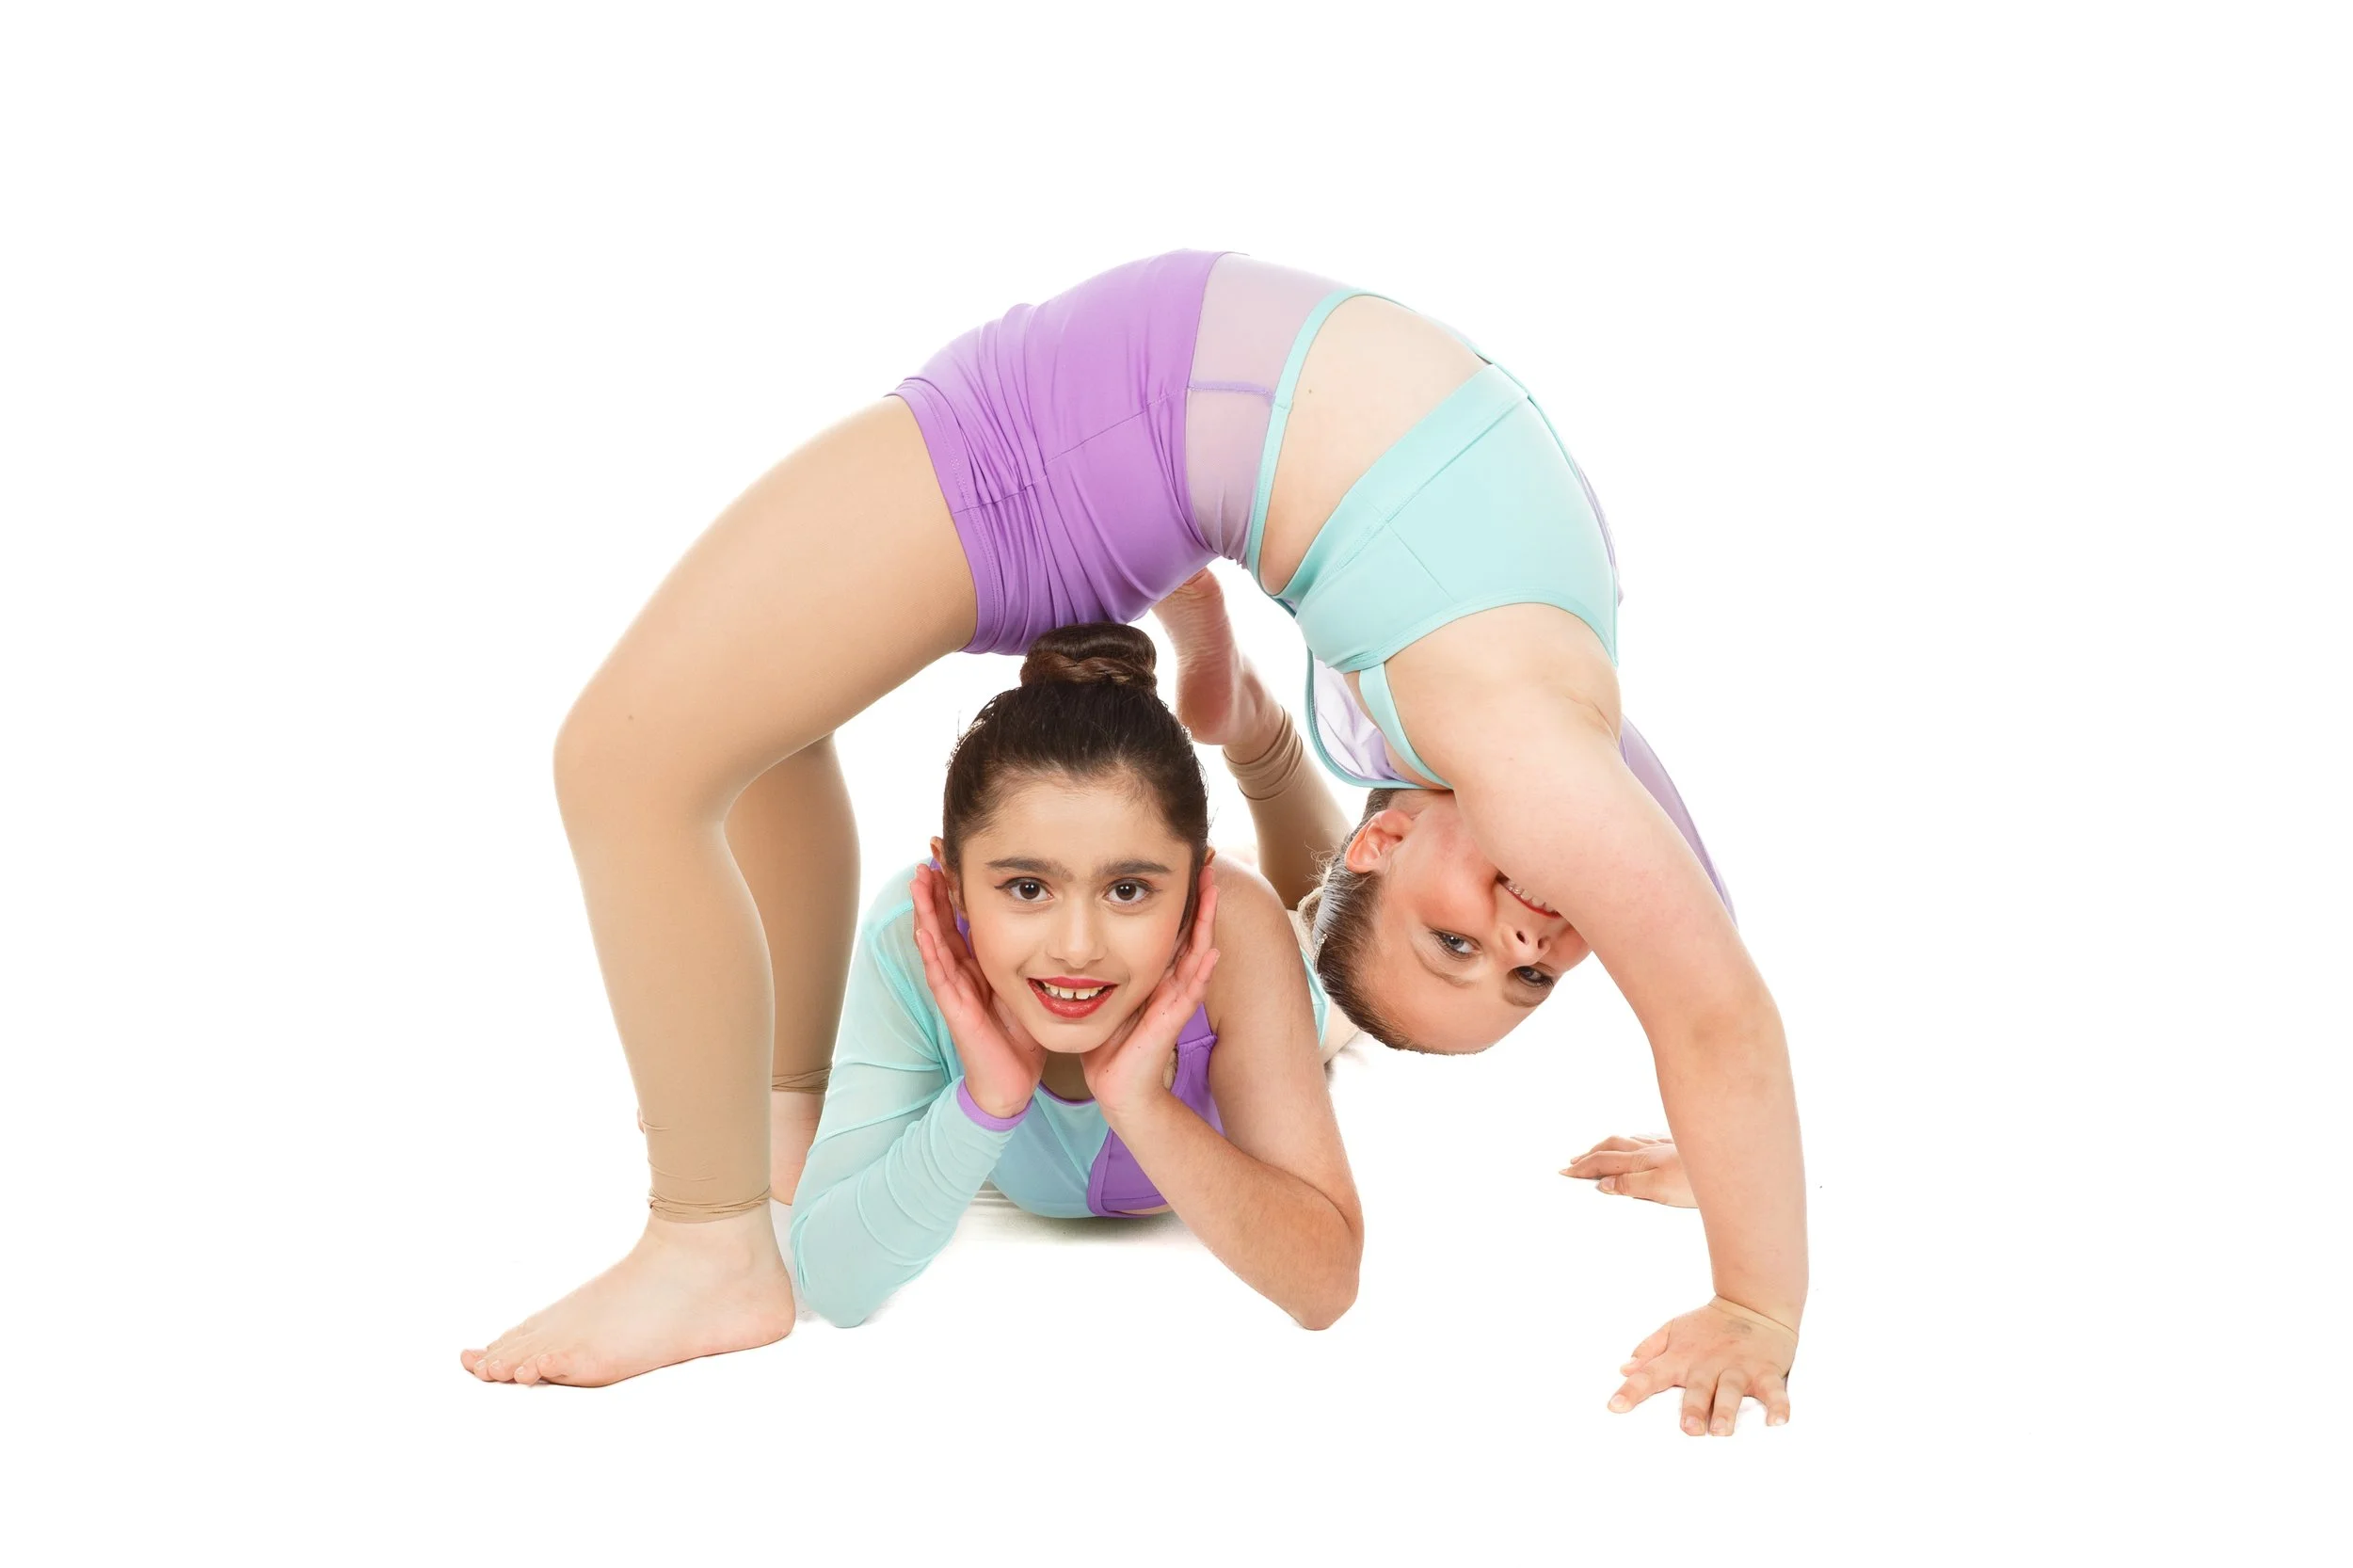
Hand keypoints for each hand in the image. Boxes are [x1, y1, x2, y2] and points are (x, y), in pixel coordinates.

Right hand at [909, 863, 1045, 1118]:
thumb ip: (1032, 959)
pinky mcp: (955, 1009)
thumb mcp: (1027, 987)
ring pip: (935, 942)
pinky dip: (930, 950)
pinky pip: (940, 975)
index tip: (952, 853)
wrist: (1010, 1082)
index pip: (962, 918)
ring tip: (918, 880)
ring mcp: (954, 990)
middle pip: (943, 921)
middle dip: (935, 888)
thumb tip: (1054, 928)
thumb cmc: (1018, 1036)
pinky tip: (923, 928)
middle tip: (930, 852)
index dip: (955, 887)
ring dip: (925, 911)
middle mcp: (962, 973)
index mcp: (978, 965)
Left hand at [1080, 870, 1219, 1120]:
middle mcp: (1171, 984)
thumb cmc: (1110, 1045)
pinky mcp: (1171, 1022)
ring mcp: (1175, 1002)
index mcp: (1156, 976)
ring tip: (1214, 893)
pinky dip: (1201, 971)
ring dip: (1206, 924)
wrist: (1116, 1086)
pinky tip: (1211, 951)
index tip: (1186, 865)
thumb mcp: (1104, 996)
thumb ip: (1103, 972)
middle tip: (1209, 863)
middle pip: (1191, 932)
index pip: (1173, 929)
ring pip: (1197, 954)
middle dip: (1200, 900)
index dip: (1181, 899)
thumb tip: (1080, 944)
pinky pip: (1190, 992)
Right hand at [1561, 1134, 1693, 1206]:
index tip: (1564, 1172)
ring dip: (1609, 1145)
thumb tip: (1603, 1184)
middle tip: (1573, 1161)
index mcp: (1642, 1160)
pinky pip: (1650, 1138)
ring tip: (1598, 1149)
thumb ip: (1630, 1186)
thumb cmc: (1702, 1182)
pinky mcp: (1683, 1145)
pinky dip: (1635, 1140)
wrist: (1738, 1164)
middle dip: (1590, 1153)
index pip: (1604, 1163)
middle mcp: (1651, 1148)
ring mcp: (1667, 1144)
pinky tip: (1640, 1140)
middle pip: (1612, 1146)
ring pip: (1630, 1140)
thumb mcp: (1661, 1190)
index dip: (1583, 1168)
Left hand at [1609, 1298, 1796, 1434]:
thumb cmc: (1710, 1325)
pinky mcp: (1765, 1371)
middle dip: (1692, 1408)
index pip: (1651, 1374)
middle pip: (1697, 1388)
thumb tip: (1623, 1368)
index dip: (1632, 1390)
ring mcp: (1738, 1367)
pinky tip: (1777, 1422)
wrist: (1754, 1303)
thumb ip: (1649, 1350)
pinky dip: (1778, 1406)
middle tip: (1688, 1430)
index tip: (1614, 1407)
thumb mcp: (1674, 1330)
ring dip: (1727, 1410)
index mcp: (1682, 1357)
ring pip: (1731, 1390)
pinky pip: (1773, 1391)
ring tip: (1722, 1431)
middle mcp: (1708, 1363)